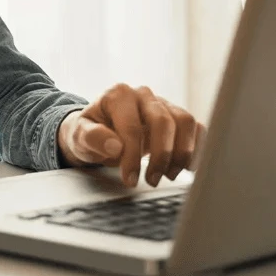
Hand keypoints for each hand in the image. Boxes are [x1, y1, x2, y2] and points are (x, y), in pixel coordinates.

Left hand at [56, 84, 205, 187]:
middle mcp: (143, 95)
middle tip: (152, 180)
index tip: (130, 179)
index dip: (132, 156)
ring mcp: (162, 103)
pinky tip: (187, 167)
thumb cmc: (88, 134)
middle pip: (164, 121)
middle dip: (161, 156)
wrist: (97, 133)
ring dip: (181, 153)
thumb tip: (115, 145)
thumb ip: (92, 138)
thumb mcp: (79, 137)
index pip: (132, 126)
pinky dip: (197, 147)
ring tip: (168, 175)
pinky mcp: (176, 116)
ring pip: (184, 122)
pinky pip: (196, 127)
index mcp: (118, 95)